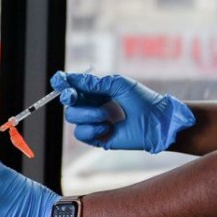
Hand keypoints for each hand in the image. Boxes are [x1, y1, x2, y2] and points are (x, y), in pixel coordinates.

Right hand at [50, 71, 195, 153]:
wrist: (157, 122)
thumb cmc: (142, 100)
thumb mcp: (117, 84)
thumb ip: (93, 82)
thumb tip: (70, 79)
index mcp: (97, 92)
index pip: (74, 87)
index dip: (64, 84)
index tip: (58, 81)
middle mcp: (93, 106)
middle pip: (68, 103)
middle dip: (70, 99)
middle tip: (72, 97)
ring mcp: (94, 122)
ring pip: (72, 118)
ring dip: (87, 115)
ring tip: (106, 116)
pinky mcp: (97, 138)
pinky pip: (80, 133)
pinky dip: (91, 129)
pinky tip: (106, 128)